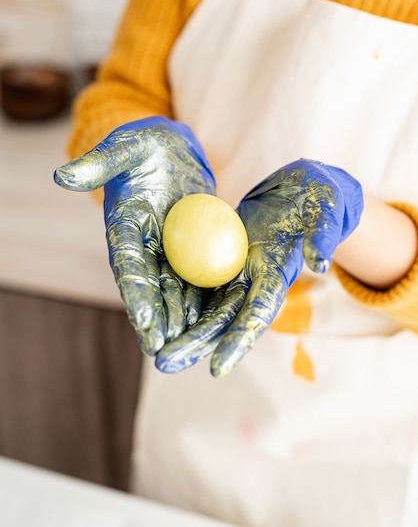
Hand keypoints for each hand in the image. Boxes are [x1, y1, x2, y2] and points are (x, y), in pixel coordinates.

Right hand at [54, 116, 215, 354]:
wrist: (172, 149)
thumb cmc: (146, 144)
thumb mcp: (126, 147)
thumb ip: (99, 162)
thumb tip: (62, 176)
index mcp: (122, 226)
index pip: (127, 264)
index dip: (135, 291)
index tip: (145, 319)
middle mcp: (141, 245)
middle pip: (149, 287)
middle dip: (155, 319)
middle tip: (164, 349)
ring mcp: (165, 250)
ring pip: (172, 289)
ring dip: (179, 317)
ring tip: (188, 346)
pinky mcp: (187, 249)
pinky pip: (195, 277)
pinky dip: (201, 298)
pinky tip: (213, 322)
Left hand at [156, 159, 363, 375]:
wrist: (303, 188)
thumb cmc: (318, 196)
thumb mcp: (325, 209)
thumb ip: (321, 235)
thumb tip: (320, 264)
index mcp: (280, 275)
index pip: (258, 314)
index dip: (238, 342)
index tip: (216, 370)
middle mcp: (257, 282)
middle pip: (224, 320)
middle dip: (196, 344)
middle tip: (165, 364)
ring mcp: (239, 273)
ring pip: (208, 308)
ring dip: (184, 331)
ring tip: (156, 353)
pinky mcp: (226, 260)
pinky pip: (200, 284)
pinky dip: (182, 301)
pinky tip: (157, 313)